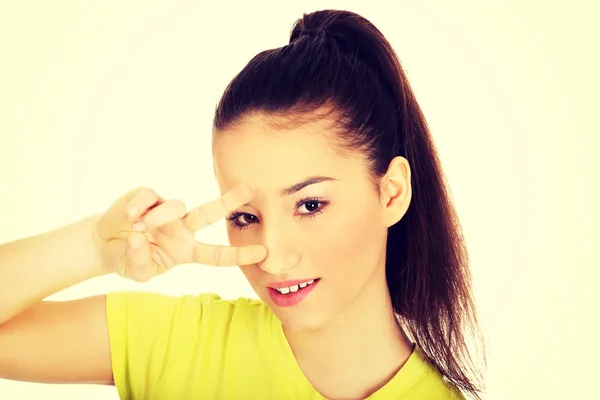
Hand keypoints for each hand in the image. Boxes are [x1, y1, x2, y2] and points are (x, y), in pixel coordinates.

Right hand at [92, 184, 266, 281]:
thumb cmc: (130, 259)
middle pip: (209, 214)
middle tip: (248, 190)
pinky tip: (130, 216)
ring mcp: (166, 211)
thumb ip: (140, 262)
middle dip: (228, 201)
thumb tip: (140, 239)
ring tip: (139, 227)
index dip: (238, 254)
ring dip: (159, 217)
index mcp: (187, 250)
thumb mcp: (137, 272)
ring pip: (176, 206)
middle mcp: (182, 228)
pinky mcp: (147, 197)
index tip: (262, 253)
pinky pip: (150, 196)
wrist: (105, 244)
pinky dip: (140, 205)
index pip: (217, 254)